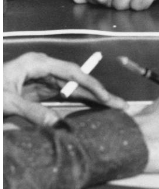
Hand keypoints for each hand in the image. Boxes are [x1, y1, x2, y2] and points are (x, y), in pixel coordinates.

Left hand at [3, 52, 124, 125]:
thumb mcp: (7, 103)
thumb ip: (33, 112)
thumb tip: (59, 125)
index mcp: (36, 63)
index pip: (71, 73)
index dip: (91, 85)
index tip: (106, 97)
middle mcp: (39, 69)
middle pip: (74, 81)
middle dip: (96, 92)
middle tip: (117, 103)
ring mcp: (36, 81)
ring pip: (68, 90)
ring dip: (87, 99)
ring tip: (108, 107)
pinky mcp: (31, 93)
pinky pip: (57, 98)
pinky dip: (72, 104)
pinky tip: (86, 109)